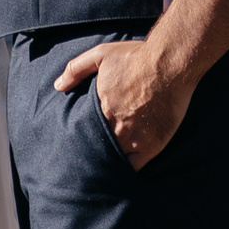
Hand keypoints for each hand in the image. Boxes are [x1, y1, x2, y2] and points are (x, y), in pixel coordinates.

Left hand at [53, 32, 188, 170]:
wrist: (170, 63)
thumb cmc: (137, 57)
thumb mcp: (101, 54)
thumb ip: (76, 68)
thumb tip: (58, 85)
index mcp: (100, 107)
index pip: (82, 132)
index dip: (79, 138)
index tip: (76, 141)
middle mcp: (114, 126)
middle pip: (96, 147)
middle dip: (91, 152)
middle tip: (86, 160)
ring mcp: (133, 137)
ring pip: (113, 159)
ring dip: (107, 162)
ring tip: (101, 170)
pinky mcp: (151, 145)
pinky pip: (135, 167)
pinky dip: (127, 170)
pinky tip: (122, 173)